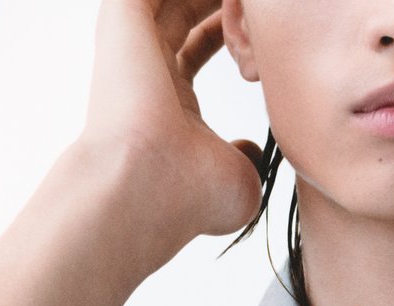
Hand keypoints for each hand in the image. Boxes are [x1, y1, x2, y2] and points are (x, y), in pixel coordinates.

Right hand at [76, 0, 263, 261]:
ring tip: (257, 0)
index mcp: (171, 99)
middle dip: (230, 6)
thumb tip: (252, 149)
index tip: (269, 31)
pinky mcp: (124, 16)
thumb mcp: (240, 179)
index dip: (237, 32)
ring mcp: (133, 39)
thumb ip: (248, 157)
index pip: (201, 43)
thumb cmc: (190, 198)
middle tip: (264, 5)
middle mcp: (148, 66)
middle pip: (190, 6)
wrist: (151, 189)